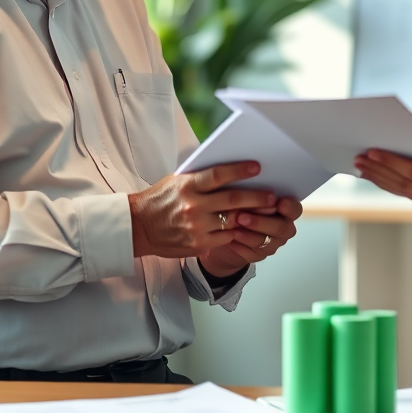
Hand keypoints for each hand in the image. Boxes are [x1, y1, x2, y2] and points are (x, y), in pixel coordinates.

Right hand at [128, 161, 276, 260]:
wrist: (139, 227)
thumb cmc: (160, 199)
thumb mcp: (176, 180)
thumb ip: (199, 176)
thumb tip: (228, 169)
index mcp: (187, 185)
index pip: (218, 175)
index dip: (239, 171)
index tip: (257, 168)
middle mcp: (193, 206)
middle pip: (233, 200)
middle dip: (257, 198)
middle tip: (272, 196)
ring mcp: (197, 227)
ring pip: (233, 221)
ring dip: (251, 217)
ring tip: (265, 213)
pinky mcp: (199, 244)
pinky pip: (226, 237)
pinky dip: (237, 231)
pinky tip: (246, 227)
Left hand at [198, 196, 303, 278]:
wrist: (231, 228)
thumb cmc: (242, 204)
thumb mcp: (249, 195)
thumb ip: (255, 191)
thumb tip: (249, 176)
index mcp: (287, 210)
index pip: (295, 210)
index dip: (289, 207)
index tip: (279, 202)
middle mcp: (283, 227)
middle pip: (280, 227)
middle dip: (260, 221)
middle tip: (242, 216)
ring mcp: (272, 243)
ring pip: (264, 241)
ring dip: (247, 233)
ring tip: (232, 225)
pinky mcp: (258, 255)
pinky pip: (250, 252)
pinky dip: (239, 243)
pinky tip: (229, 236)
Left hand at [354, 134, 411, 218]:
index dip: (393, 162)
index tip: (374, 152)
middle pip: (403, 185)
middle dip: (379, 171)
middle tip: (359, 158)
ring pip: (403, 192)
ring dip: (380, 180)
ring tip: (361, 167)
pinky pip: (408, 195)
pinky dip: (391, 185)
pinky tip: (377, 176)